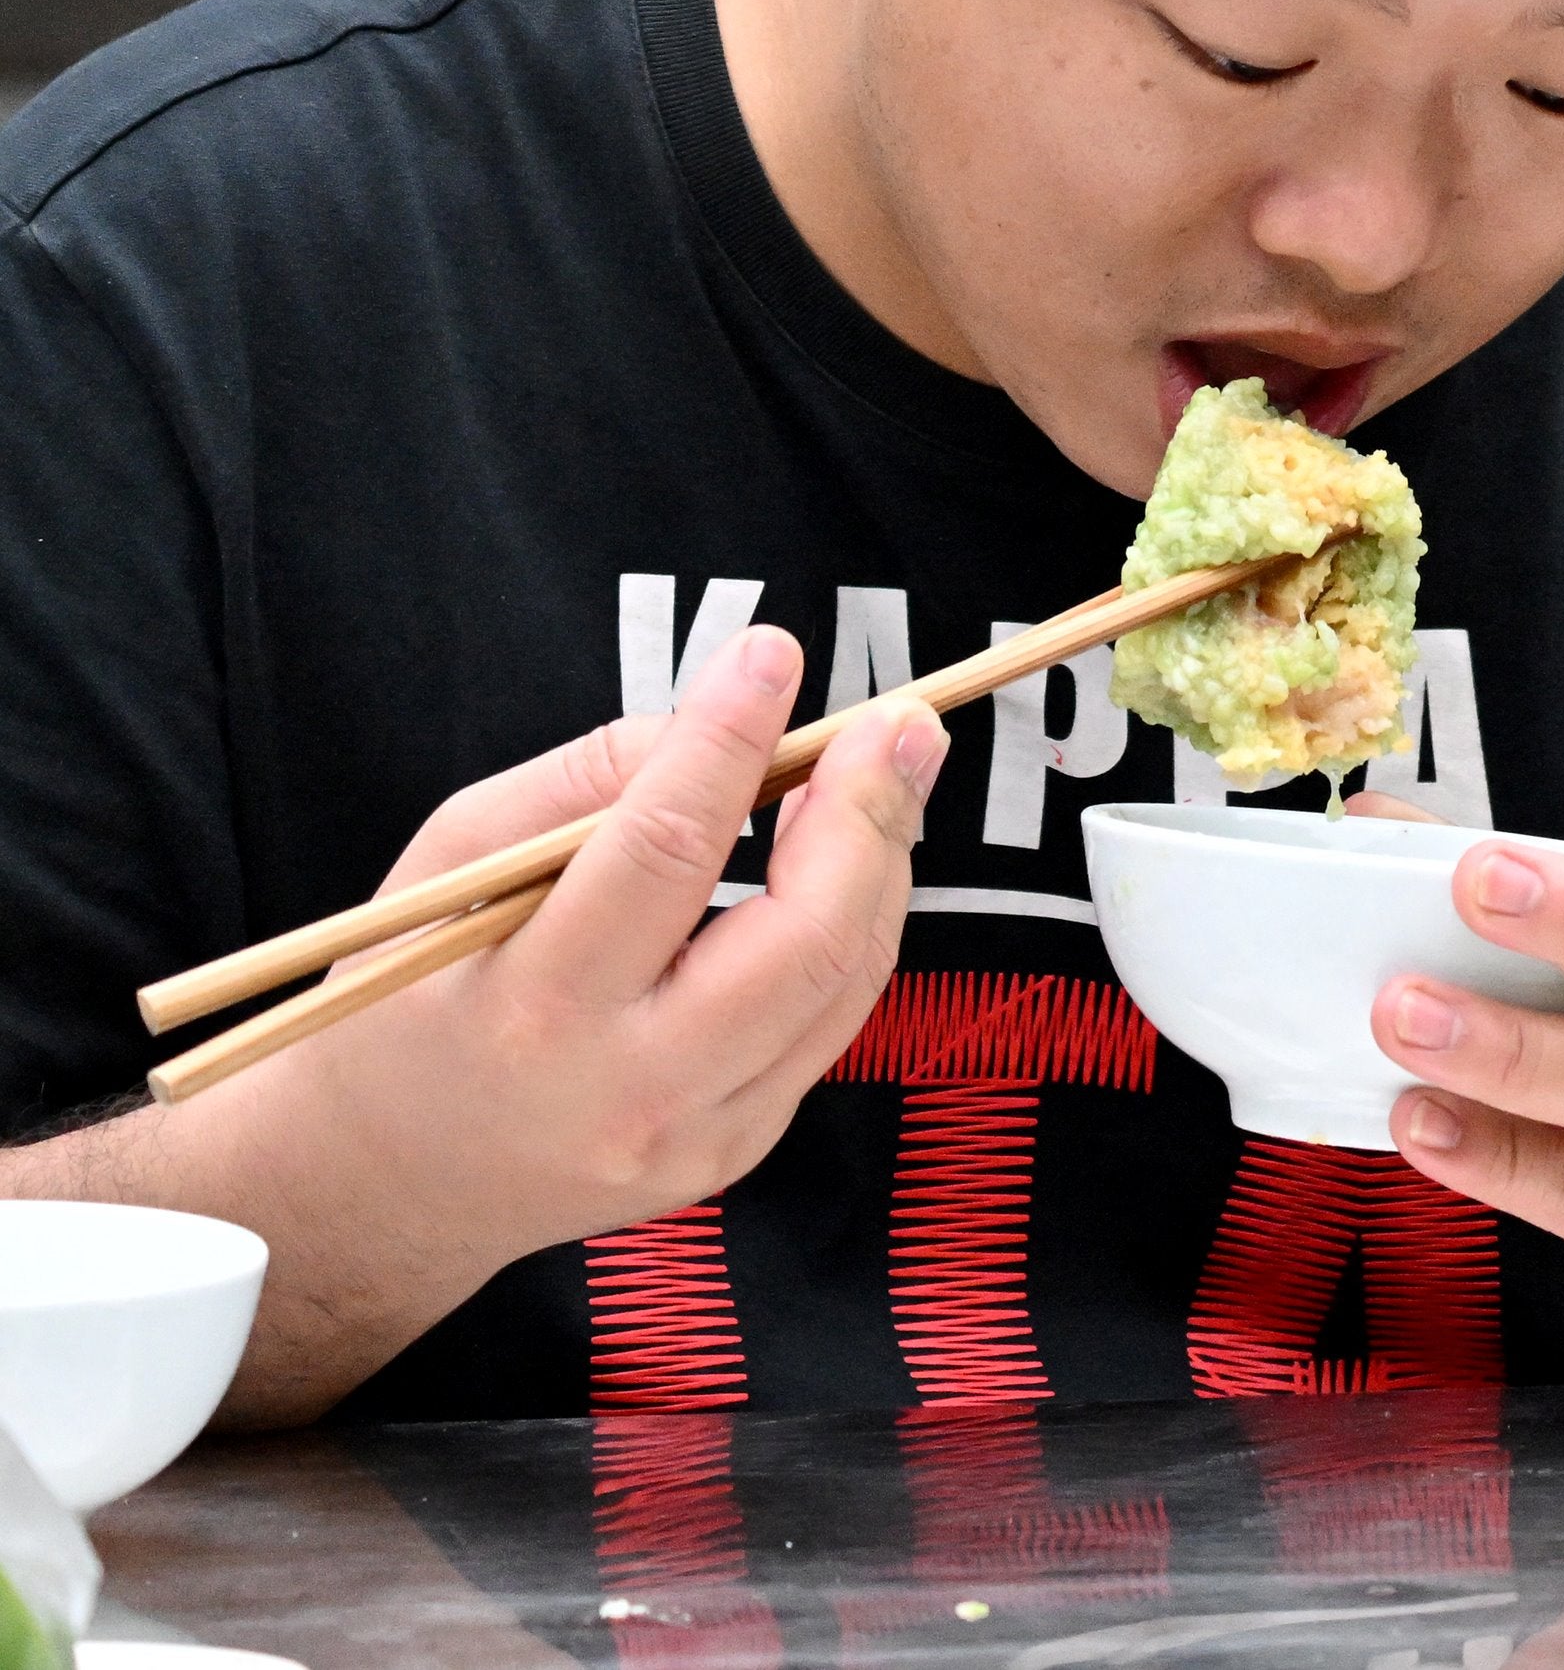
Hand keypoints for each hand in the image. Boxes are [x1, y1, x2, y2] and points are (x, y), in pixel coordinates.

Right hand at [154, 624, 938, 1419]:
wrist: (387, 1185)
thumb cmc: (408, 1000)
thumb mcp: (449, 870)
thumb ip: (579, 785)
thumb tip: (714, 721)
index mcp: (531, 1009)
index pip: (663, 851)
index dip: (729, 739)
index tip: (773, 653)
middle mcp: (625, 1087)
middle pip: (801, 937)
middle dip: (867, 811)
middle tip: (901, 718)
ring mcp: (694, 1134)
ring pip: (843, 977)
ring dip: (882, 858)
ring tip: (889, 767)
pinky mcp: (735, 1150)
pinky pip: (832, 1021)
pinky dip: (857, 924)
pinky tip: (852, 858)